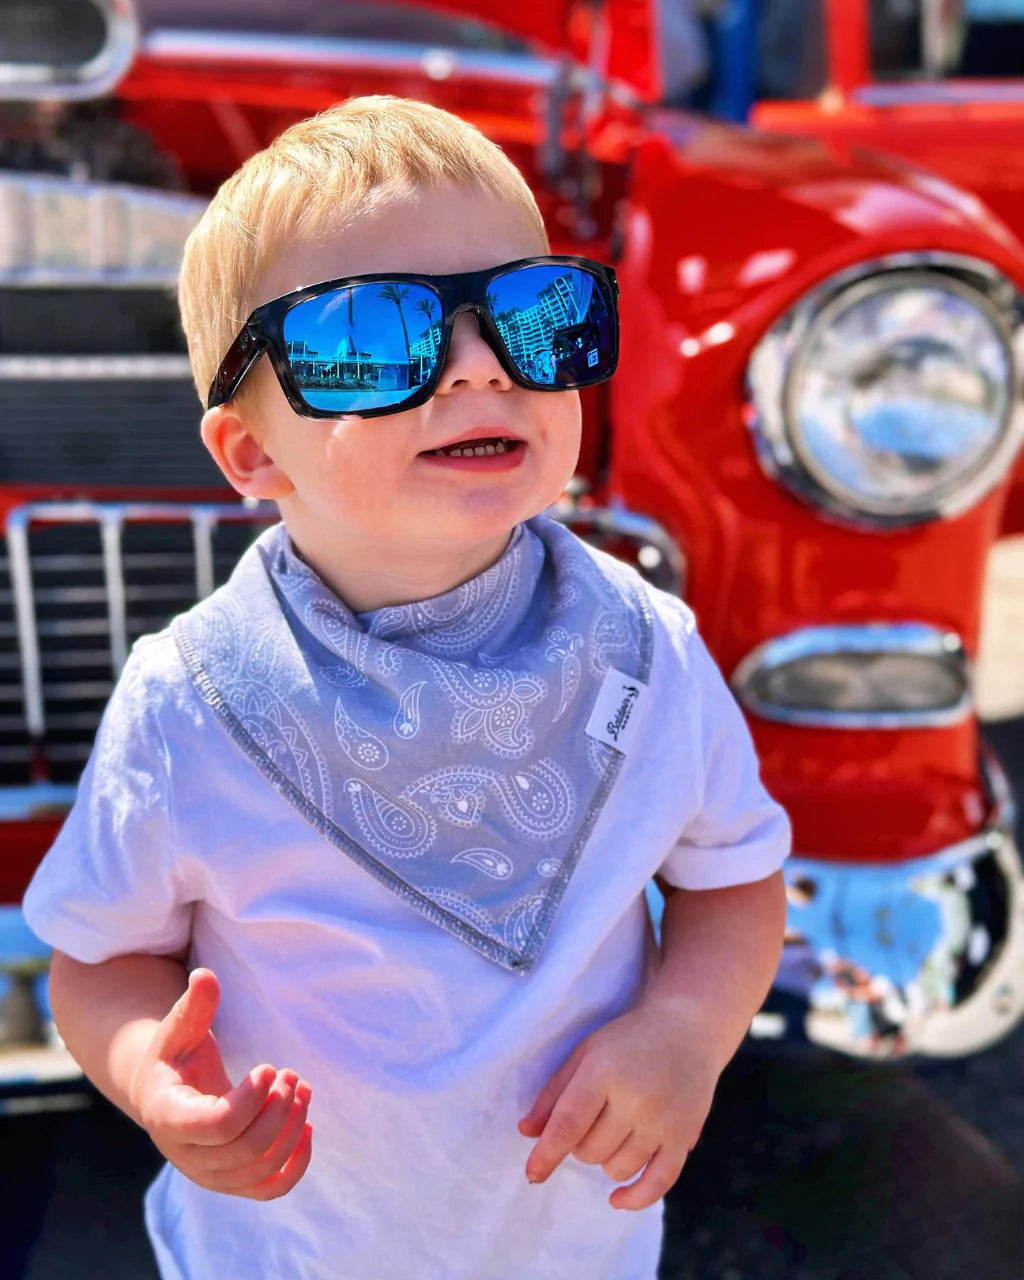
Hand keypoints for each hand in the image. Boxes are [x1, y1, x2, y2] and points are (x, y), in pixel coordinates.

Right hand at [129, 967, 312, 1199]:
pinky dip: (296, 1164)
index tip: (270, 1067)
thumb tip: (206, 976)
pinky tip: (308, 1128)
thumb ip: (193, 1007)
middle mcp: (187, 1156)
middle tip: (292, 1075)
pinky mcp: (234, 1182)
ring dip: (292, 1128)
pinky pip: (270, 1189)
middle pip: (246, 1149)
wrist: (168, 1096)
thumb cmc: (175, 1057)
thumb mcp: (177, 1030)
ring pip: (262, 1170)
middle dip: (279, 1110)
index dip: (250, 1100)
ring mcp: (211, 1175)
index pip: (215, 1126)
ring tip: (302, 1088)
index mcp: (168, 1117)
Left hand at [518, 1002, 717, 1209]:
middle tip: (593, 1118)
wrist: (686, 1027)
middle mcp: (635, 1098)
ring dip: (605, 1161)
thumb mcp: (585, 1053)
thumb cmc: (627, 1040)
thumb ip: (555, 1093)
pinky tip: (616, 1199)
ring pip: (618, 1168)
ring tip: (612, 1132)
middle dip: (581, 1144)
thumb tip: (527, 1133)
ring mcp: (663, 1120)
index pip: (568, 1123)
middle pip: (591, 1151)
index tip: (532, 1174)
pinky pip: (659, 1182)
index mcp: (604, 1072)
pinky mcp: (685, 1136)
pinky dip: (635, 1198)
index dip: (547, 1153)